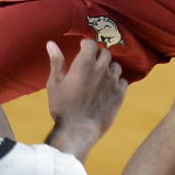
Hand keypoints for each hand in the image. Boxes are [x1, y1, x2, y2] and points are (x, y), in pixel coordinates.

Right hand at [45, 38, 127, 161]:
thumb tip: (51, 43)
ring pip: (116, 65)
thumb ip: (56, 62)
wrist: (78, 130)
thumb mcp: (55, 84)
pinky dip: (117, 81)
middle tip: (91, 62)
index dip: (86, 44)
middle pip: (105, 52)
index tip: (82, 47)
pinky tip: (109, 87)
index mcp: (84, 64)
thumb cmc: (62, 107)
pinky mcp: (120, 94)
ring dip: (108, 67)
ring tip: (100, 75)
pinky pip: (123, 80)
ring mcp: (113, 81)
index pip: (91, 43)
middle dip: (98, 54)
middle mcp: (101, 69)